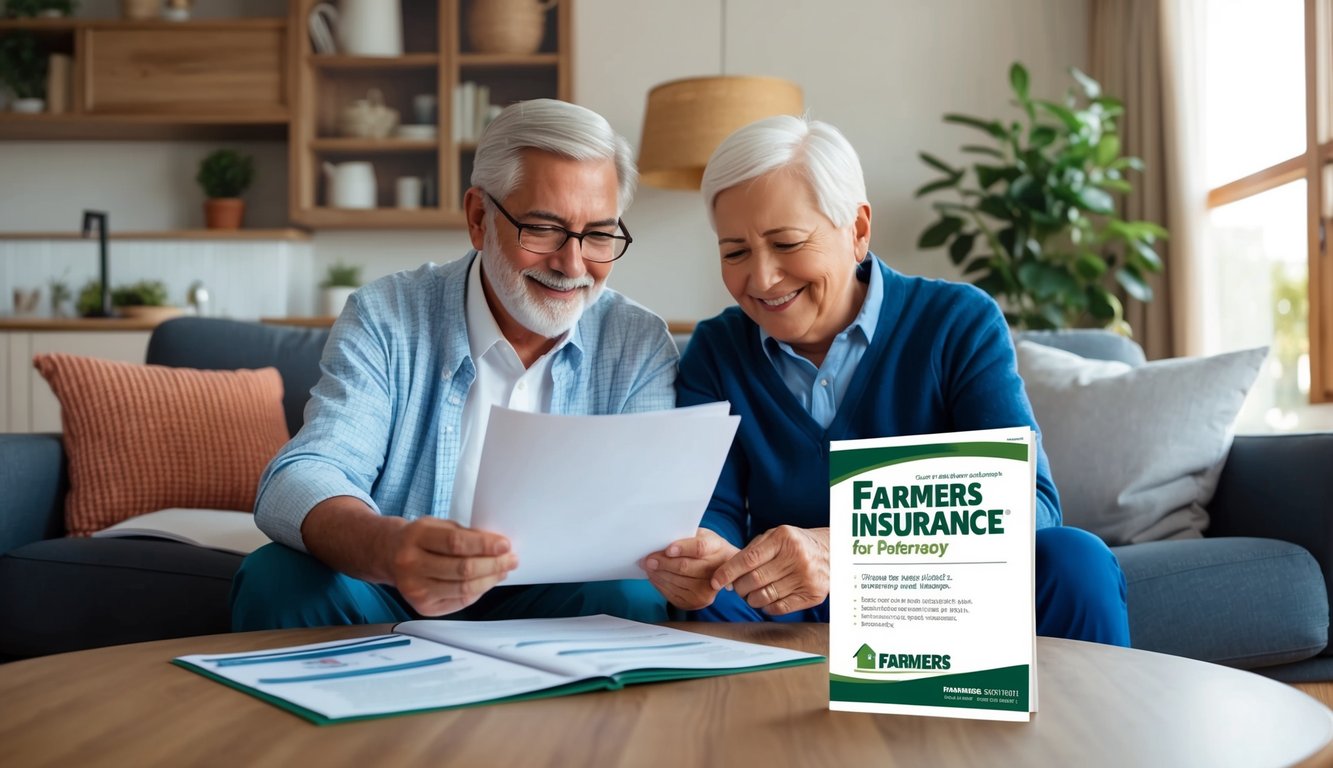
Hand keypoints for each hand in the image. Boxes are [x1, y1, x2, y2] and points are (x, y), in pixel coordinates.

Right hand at [386, 518, 518, 616]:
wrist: (388, 555)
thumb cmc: (419, 538)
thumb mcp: (437, 526)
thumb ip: (464, 535)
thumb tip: (498, 546)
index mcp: (415, 537)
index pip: (455, 543)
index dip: (484, 545)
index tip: (505, 545)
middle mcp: (411, 565)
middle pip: (462, 569)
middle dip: (493, 565)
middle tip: (511, 559)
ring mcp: (415, 589)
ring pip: (463, 589)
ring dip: (489, 580)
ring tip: (503, 571)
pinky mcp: (422, 607)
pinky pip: (459, 602)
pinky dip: (478, 591)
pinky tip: (486, 582)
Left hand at [642, 528, 738, 610]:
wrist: (722, 568)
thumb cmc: (706, 548)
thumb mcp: (701, 535)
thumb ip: (686, 536)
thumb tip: (661, 540)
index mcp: (717, 548)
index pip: (699, 548)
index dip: (682, 548)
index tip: (667, 549)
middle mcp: (716, 570)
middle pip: (685, 567)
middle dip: (663, 562)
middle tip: (648, 559)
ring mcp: (708, 589)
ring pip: (677, 581)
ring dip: (658, 574)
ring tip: (648, 566)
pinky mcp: (698, 601)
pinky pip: (674, 593)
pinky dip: (660, 584)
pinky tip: (654, 576)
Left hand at [711, 526, 829, 615]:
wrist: (833, 551)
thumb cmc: (796, 544)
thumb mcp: (776, 537)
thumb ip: (752, 551)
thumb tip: (727, 575)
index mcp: (784, 538)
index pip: (749, 559)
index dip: (729, 572)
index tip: (716, 581)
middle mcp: (796, 557)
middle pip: (755, 580)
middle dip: (739, 588)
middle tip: (737, 588)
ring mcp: (806, 577)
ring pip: (765, 596)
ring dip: (751, 599)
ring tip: (751, 594)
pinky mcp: (813, 595)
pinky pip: (780, 608)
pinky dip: (767, 607)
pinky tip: (766, 600)